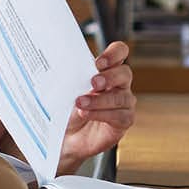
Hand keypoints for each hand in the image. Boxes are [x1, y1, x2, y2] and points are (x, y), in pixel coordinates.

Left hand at [59, 41, 136, 174]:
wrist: (67, 136)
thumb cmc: (69, 108)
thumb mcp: (68, 89)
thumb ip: (73, 77)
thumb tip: (64, 66)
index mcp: (107, 69)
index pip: (120, 52)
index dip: (114, 54)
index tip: (98, 63)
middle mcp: (119, 84)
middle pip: (125, 73)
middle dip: (109, 77)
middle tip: (93, 83)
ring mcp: (124, 102)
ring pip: (120, 97)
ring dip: (99, 100)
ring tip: (80, 103)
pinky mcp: (124, 120)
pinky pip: (119, 115)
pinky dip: (101, 114)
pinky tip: (86, 114)